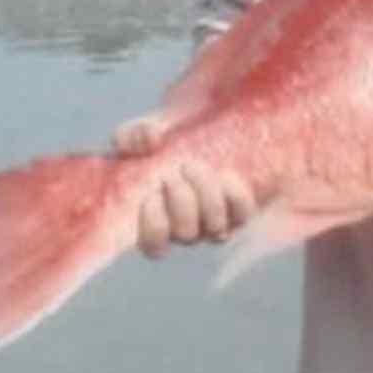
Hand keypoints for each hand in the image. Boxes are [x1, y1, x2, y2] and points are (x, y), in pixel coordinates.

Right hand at [113, 118, 254, 257]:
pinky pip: (242, 216)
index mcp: (156, 217)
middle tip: (177, 172)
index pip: (153, 247)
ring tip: (194, 165)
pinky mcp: (240, 211)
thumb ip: (131, 135)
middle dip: (181, 203)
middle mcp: (187, 226)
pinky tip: (224, 174)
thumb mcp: (144, 132)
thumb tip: (149, 141)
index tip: (149, 197)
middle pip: (186, 236)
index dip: (153, 230)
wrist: (208, 125)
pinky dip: (234, 196)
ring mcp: (215, 221)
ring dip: (205, 196)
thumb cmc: (168, 137)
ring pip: (215, 229)